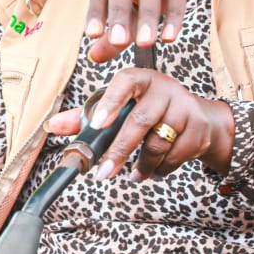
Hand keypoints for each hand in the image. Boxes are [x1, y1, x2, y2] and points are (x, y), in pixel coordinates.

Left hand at [45, 69, 233, 181]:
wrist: (199, 118)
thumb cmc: (150, 109)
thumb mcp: (120, 107)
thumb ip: (87, 116)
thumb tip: (53, 125)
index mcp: (140, 79)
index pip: (125, 83)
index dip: (111, 102)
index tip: (97, 124)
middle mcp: (164, 88)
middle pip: (140, 121)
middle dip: (119, 150)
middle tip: (103, 173)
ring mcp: (185, 107)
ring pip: (158, 144)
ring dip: (141, 165)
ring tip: (132, 174)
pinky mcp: (199, 129)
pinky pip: (175, 156)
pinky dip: (160, 169)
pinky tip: (153, 170)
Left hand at [85, 0, 231, 61]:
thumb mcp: (137, 5)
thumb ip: (117, 30)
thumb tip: (93, 57)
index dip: (95, 11)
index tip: (92, 35)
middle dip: (118, 13)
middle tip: (117, 42)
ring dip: (148, 16)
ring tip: (145, 44)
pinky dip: (175, 13)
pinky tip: (170, 36)